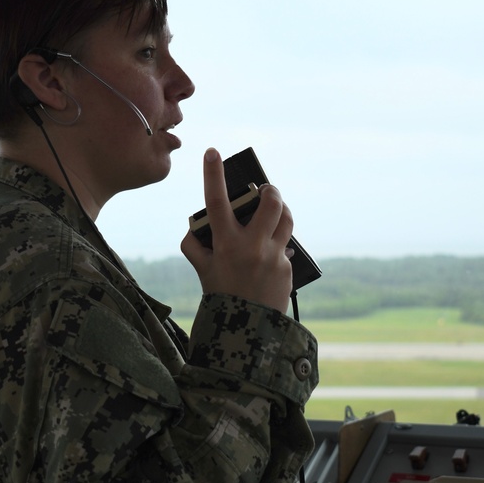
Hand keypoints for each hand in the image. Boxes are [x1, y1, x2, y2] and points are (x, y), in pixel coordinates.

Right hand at [181, 148, 293, 312]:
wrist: (246, 330)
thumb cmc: (220, 296)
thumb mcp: (202, 270)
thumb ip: (195, 245)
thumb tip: (196, 225)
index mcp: (226, 244)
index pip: (216, 202)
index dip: (212, 174)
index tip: (212, 152)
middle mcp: (252, 247)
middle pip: (270, 203)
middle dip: (270, 190)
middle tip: (265, 190)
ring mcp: (273, 256)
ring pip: (286, 219)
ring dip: (281, 211)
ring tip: (273, 213)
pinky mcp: (288, 267)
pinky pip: (285, 247)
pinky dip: (277, 248)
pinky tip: (269, 259)